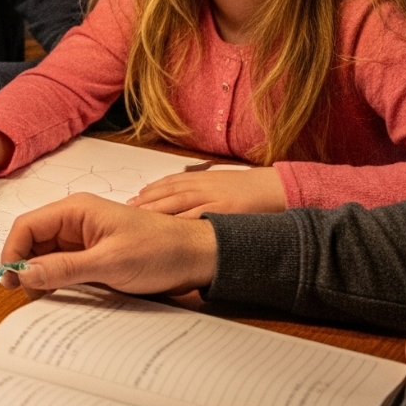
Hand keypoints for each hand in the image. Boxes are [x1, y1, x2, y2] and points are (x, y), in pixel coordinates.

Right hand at [0, 194, 218, 296]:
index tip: (10, 281)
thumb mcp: (109, 263)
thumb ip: (63, 268)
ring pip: (46, 256)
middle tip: (24, 296)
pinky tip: (60, 296)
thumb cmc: (160, 251)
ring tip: (43, 299)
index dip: (12, 252)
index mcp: (76, 210)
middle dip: (24, 267)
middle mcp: (75, 221)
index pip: (27, 226)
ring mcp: (84, 238)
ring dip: (40, 276)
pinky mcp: (94, 255)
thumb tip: (24, 274)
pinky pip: (64, 266)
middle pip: (33, 241)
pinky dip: (57, 281)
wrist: (198, 257)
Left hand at [131, 165, 286, 214]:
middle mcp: (205, 186)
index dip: (151, 191)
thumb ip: (200, 191)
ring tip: (140, 215)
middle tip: (128, 209)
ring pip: (179, 201)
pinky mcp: (225, 209)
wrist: (278, 189)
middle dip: (147, 200)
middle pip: (170, 192)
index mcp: (203, 179)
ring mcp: (214, 197)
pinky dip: (182, 219)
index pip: (171, 183)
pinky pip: (200, 215)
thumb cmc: (249, 190)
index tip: (134, 199)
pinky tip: (168, 226)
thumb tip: (176, 200)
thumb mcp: (221, 185)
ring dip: (157, 207)